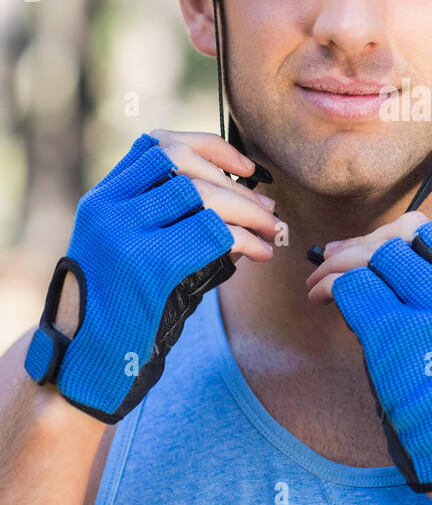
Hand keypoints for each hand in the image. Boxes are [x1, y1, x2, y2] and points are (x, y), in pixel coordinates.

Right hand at [24, 130, 282, 423]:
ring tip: (271, 230)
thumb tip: (249, 200)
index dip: (209, 147)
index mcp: (103, 198)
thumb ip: (169, 219)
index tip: (244, 166)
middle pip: (184, 166)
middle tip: (268, 210)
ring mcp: (124, 234)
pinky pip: (212, 233)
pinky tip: (260, 253)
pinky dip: (245, 238)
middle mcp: (108, 208)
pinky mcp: (147, 265)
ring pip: (201, 195)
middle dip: (237, 185)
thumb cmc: (121, 308)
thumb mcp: (131, 249)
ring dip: (248, 210)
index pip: (158, 144)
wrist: (86, 360)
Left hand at [307, 214, 431, 492]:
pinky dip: (330, 289)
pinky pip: (352, 289)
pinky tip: (320, 300)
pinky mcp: (398, 336)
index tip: (363, 251)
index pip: (429, 233)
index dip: (387, 236)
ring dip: (336, 265)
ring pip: (374, 258)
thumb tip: (364, 253)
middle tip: (328, 262)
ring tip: (317, 283)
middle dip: (356, 246)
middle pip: (399, 238)